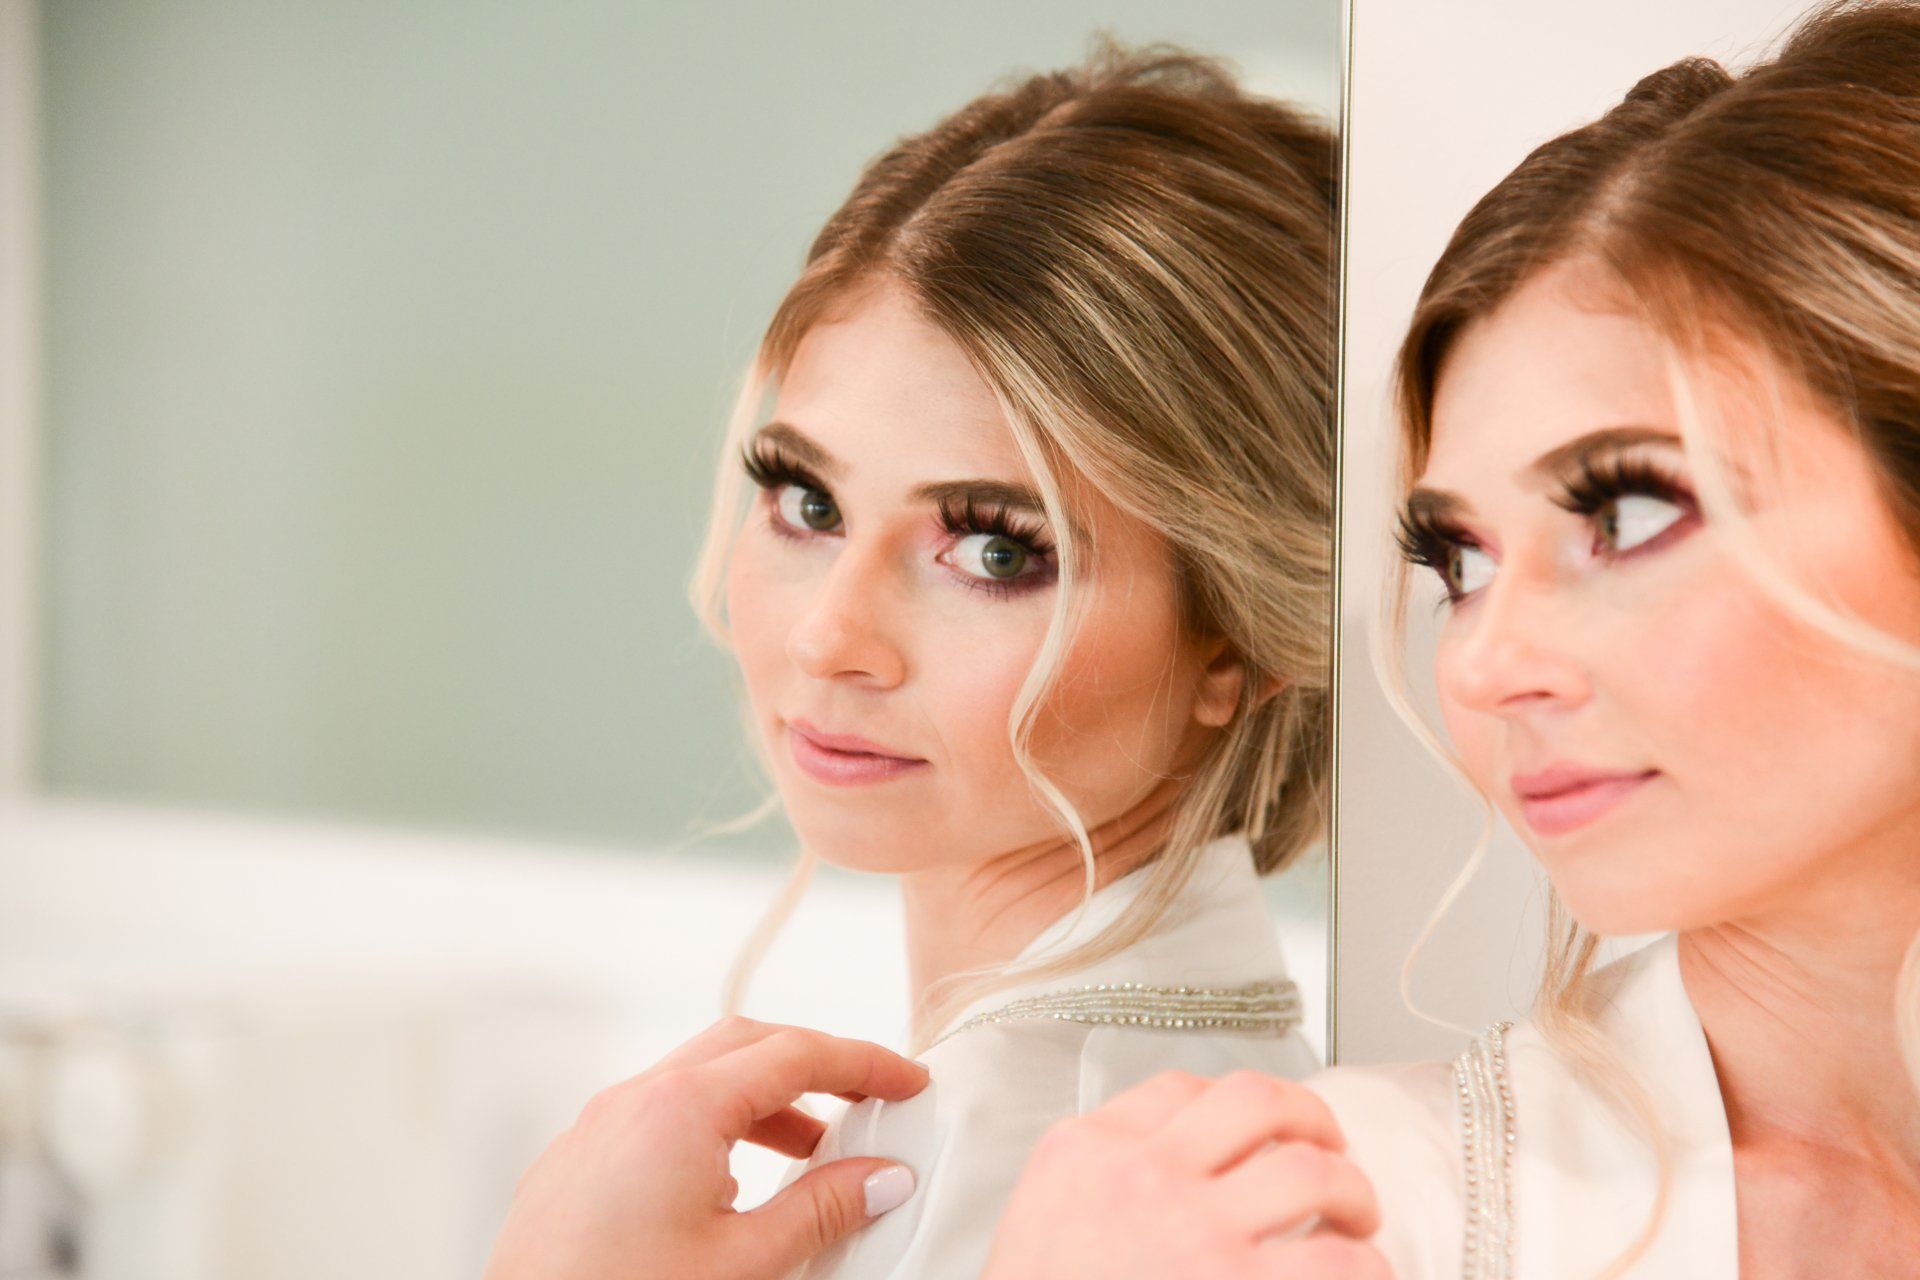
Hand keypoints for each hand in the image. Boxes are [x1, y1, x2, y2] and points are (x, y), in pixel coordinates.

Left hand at [483, 1016, 930, 1279]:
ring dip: (760, 1099)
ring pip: (693, 1079)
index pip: (796, 1054)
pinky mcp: (570, 1167)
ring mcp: (593, 1129)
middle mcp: (631, 1100)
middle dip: (813, 1063)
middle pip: (744, 1044)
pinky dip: (709, 1126)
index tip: (907, 1082)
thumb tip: (881, 1177)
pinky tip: (730, 1185)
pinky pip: (652, 1115)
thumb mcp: (745, 1266)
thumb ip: (822, 1211)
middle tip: (868, 1097)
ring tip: (809, 1151)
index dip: (864, 1063)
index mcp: (680, 1108)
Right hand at [982, 1070, 1390, 1279]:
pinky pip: (1338, 1262)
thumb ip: (1102, 1176)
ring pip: (1312, 1170)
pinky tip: (1362, 1276)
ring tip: (1357, 1220)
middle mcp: (1142, 1175)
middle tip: (1330, 1154)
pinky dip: (1367, 1267)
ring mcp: (1194, 1233)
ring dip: (1352, 1192)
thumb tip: (1187, 1163)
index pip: (1180, 1088)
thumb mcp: (1043, 1217)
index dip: (1236, 1107)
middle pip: (1256, 1101)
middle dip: (1312, 1121)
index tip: (1258, 1132)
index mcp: (1085, 1151)